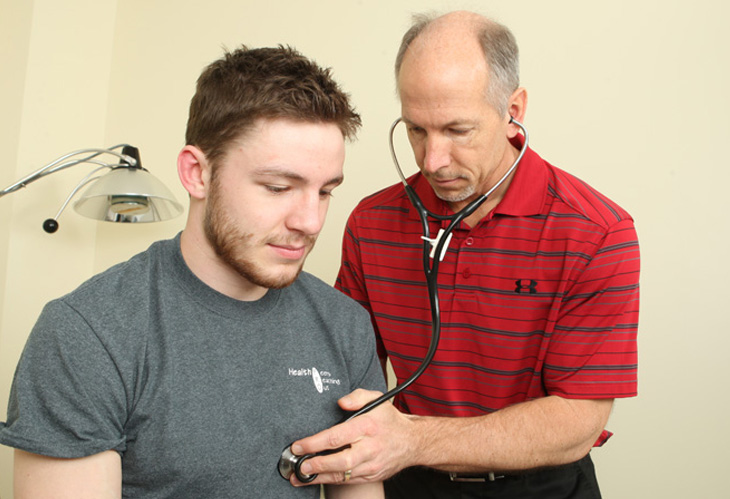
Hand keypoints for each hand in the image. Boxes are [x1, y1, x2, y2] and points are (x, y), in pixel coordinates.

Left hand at [290, 389, 414, 485]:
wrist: (413, 442)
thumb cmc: (390, 421)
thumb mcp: (377, 399)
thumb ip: (357, 396)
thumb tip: (340, 402)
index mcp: (368, 427)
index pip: (337, 436)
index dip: (315, 443)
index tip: (298, 445)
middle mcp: (370, 448)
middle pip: (340, 461)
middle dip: (317, 465)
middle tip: (298, 465)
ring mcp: (371, 465)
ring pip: (343, 475)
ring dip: (319, 477)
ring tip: (299, 477)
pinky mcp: (371, 476)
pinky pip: (348, 481)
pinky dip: (331, 481)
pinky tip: (317, 478)